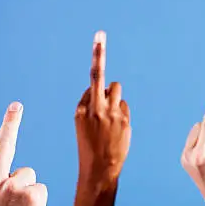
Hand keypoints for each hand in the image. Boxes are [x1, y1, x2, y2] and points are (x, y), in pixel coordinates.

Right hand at [75, 31, 130, 184]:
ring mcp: (111, 114)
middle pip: (103, 78)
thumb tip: (105, 88)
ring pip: (116, 89)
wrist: (99, 169)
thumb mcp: (83, 124)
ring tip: (108, 112)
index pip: (91, 82)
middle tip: (99, 35)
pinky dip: (120, 111)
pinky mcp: (124, 120)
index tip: (100, 35)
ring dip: (113, 96)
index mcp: (80, 109)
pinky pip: (123, 105)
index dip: (97, 56)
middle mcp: (95, 109)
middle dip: (100, 55)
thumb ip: (92, 104)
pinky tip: (116, 126)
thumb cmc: (90, 145)